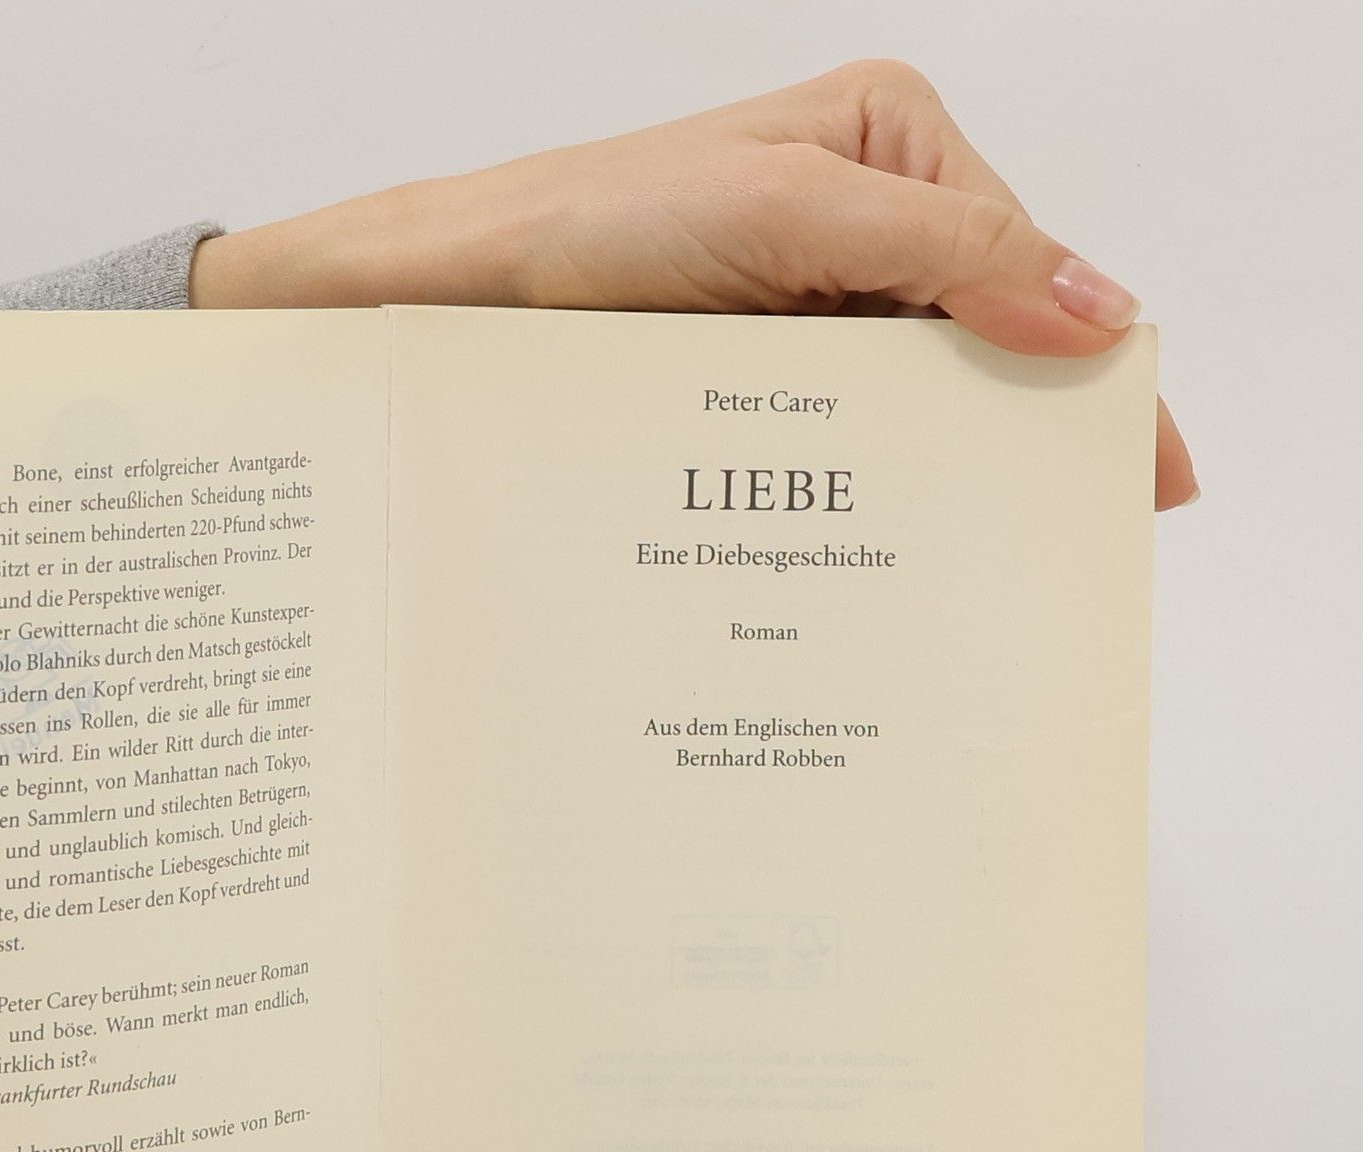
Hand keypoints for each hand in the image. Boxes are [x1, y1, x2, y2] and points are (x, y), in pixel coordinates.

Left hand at [189, 59, 1196, 508]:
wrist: (448, 299)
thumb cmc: (590, 224)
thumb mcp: (784, 212)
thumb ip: (947, 252)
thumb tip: (1097, 310)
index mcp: (891, 143)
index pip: (1028, 262)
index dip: (1088, 368)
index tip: (1141, 475)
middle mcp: (858, 219)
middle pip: (978, 338)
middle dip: (1020, 433)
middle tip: (1068, 547)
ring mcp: (802, 303)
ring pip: (909, 398)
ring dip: (938, 475)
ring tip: (983, 570)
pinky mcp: (751, 374)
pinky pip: (837, 434)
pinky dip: (861, 486)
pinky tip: (883, 547)